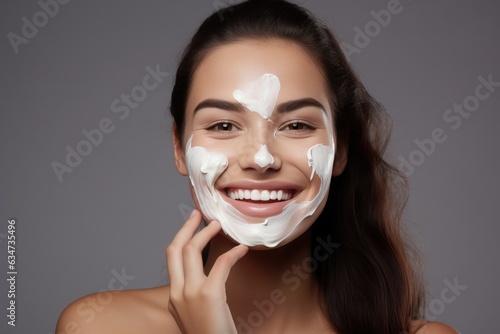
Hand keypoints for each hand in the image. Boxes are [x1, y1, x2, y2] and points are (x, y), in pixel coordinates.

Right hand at [166, 209, 248, 333]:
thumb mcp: (193, 317)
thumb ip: (191, 298)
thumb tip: (204, 280)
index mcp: (173, 298)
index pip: (172, 259)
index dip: (181, 238)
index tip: (191, 226)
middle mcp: (177, 293)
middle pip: (175, 249)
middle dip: (186, 228)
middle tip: (198, 214)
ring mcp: (190, 293)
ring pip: (191, 251)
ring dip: (205, 234)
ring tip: (218, 225)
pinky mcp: (209, 295)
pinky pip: (220, 264)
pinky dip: (232, 253)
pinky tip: (242, 249)